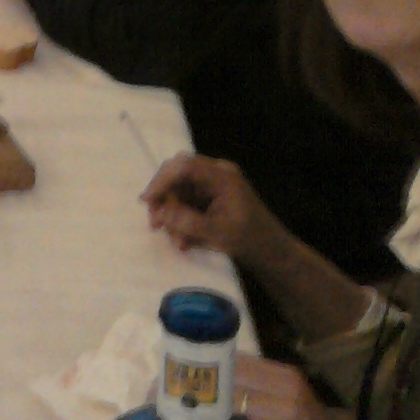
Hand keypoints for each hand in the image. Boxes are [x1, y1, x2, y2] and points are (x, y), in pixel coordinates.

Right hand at [142, 153, 284, 267]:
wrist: (272, 253)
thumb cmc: (249, 240)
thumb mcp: (217, 233)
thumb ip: (187, 222)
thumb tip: (160, 213)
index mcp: (221, 176)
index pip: (184, 166)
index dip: (161, 180)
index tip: (147, 201)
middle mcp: (215, 174)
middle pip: (178, 175)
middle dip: (164, 199)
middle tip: (155, 223)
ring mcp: (213, 185)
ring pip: (179, 191)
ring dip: (172, 214)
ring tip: (177, 241)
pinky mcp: (210, 198)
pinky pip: (187, 202)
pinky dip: (181, 220)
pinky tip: (183, 241)